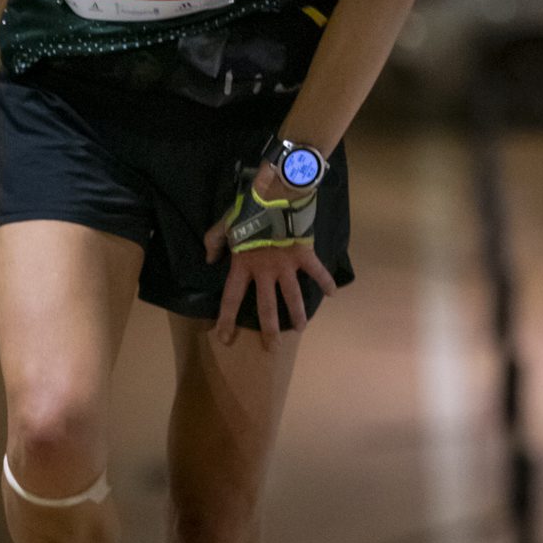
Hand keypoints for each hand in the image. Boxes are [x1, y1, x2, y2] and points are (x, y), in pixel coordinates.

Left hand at [203, 186, 335, 351]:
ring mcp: (286, 265)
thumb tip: (209, 259)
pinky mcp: (303, 255)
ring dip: (298, 314)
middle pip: (266, 306)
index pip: (231, 298)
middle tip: (272, 348)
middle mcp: (265, 271)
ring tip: (301, 329)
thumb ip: (214, 242)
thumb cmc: (248, 209)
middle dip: (269, 329)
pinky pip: (316, 271)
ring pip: (292, 296)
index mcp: (243, 266)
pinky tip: (333, 293)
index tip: (224, 338)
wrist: (275, 194)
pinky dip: (325, 280)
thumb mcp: (225, 225)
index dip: (226, 319)